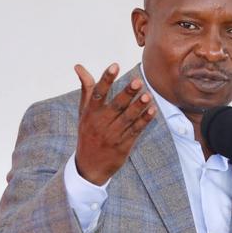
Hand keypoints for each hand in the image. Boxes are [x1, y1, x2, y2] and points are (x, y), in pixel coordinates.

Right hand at [74, 63, 155, 184]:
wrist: (89, 166)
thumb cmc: (88, 132)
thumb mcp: (83, 112)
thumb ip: (87, 89)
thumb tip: (79, 66)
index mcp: (90, 113)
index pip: (97, 93)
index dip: (106, 79)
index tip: (115, 65)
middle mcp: (100, 123)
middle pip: (115, 106)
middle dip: (127, 93)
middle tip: (138, 81)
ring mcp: (112, 135)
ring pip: (127, 119)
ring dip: (138, 107)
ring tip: (148, 96)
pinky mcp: (123, 146)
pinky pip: (135, 131)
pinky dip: (144, 121)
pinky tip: (152, 110)